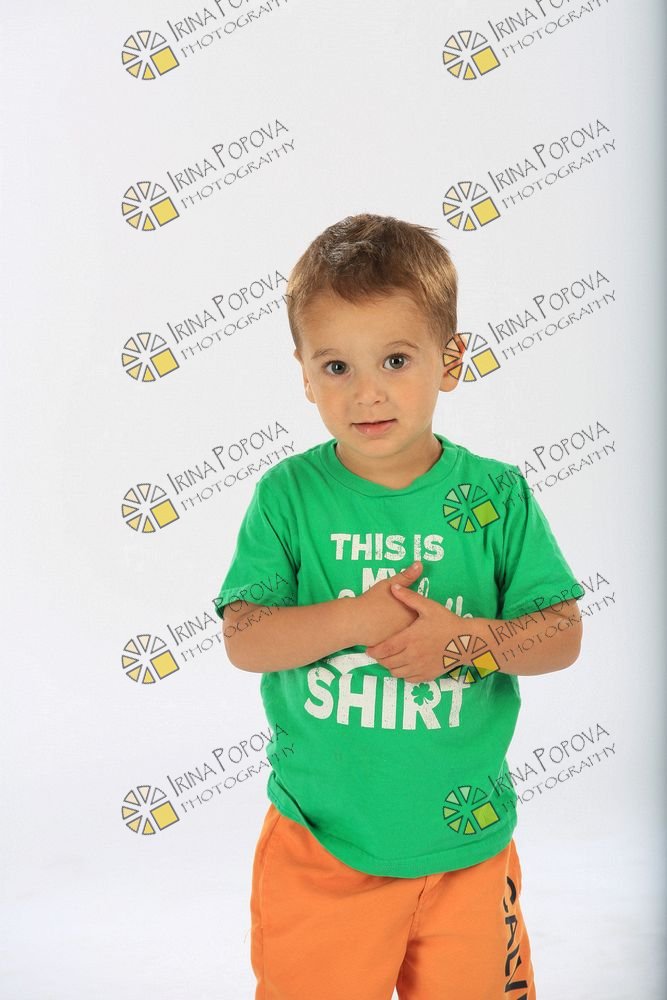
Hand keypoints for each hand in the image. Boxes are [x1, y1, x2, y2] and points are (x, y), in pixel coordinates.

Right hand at [354, 561, 422, 646]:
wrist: (355, 620)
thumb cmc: (372, 600)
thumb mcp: (389, 584)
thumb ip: (406, 576)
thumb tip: (420, 563)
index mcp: (412, 613)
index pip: (424, 613)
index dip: (420, 610)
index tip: (414, 608)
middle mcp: (410, 630)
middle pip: (420, 628)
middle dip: (417, 625)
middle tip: (408, 619)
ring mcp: (401, 642)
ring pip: (410, 639)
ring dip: (408, 635)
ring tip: (398, 628)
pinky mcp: (392, 651)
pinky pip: (399, 648)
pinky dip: (398, 644)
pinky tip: (391, 637)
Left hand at [365, 577, 483, 683]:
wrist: (466, 641)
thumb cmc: (447, 622)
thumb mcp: (429, 606)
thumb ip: (409, 597)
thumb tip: (393, 587)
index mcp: (410, 638)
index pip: (385, 649)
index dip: (373, 650)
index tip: (368, 649)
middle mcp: (413, 655)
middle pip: (388, 663)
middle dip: (380, 659)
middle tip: (379, 653)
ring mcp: (421, 667)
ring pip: (397, 673)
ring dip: (391, 667)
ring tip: (391, 658)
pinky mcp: (428, 675)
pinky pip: (409, 679)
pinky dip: (403, 674)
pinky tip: (405, 665)